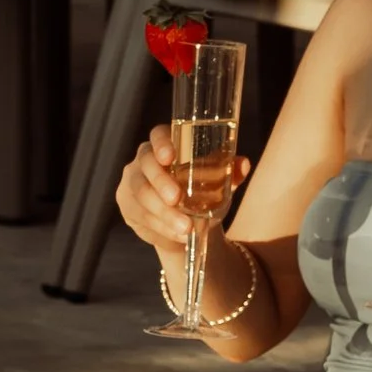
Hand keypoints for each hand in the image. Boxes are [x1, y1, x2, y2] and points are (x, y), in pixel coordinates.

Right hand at [116, 121, 248, 257]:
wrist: (186, 222)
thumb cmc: (201, 192)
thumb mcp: (218, 182)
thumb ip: (230, 172)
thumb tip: (242, 164)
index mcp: (165, 146)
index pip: (158, 135)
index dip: (161, 144)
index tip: (169, 157)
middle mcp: (143, 161)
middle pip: (146, 166)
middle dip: (161, 183)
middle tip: (177, 199)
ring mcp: (132, 184)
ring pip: (142, 196)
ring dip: (164, 213)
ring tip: (186, 227)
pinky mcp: (128, 207)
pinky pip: (141, 217)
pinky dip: (161, 228)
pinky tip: (177, 236)